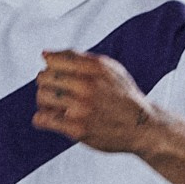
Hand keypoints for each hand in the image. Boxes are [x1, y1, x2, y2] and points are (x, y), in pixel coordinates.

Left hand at [33, 49, 157, 152]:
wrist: (142, 125)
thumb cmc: (122, 96)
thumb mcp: (109, 68)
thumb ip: (78, 58)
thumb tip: (45, 54)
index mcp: (94, 67)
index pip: (53, 60)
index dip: (50, 67)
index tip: (57, 75)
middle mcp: (87, 85)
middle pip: (44, 77)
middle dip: (46, 83)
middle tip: (56, 91)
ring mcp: (82, 108)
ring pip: (42, 96)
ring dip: (43, 101)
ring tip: (53, 105)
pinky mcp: (77, 129)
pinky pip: (43, 119)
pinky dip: (41, 118)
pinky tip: (51, 118)